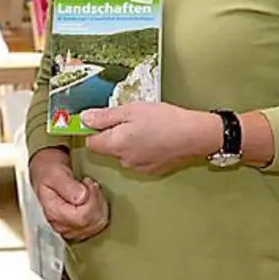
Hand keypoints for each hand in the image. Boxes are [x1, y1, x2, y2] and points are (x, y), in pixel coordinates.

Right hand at [30, 149, 108, 240]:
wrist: (46, 173)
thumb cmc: (49, 172)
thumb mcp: (55, 173)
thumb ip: (67, 185)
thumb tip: (82, 197)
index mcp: (53, 213)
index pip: (83, 216)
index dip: (92, 199)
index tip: (88, 182)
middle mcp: (60, 225)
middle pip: (91, 222)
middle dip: (97, 201)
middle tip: (90, 185)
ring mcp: (69, 230)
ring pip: (97, 225)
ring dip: (99, 206)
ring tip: (90, 192)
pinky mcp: (77, 230)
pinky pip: (97, 226)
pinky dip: (99, 212)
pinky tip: (92, 201)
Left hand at [80, 102, 219, 176]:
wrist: (194, 135)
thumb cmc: (164, 120)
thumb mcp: (130, 110)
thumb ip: (104, 117)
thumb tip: (84, 119)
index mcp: (115, 145)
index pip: (90, 142)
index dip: (93, 129)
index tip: (100, 118)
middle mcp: (123, 160)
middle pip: (107, 147)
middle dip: (113, 133)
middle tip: (129, 118)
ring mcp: (137, 166)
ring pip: (123, 152)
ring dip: (128, 141)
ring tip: (145, 126)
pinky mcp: (151, 169)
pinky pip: (137, 157)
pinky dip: (141, 148)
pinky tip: (154, 137)